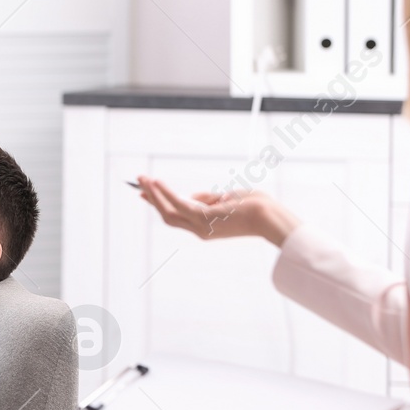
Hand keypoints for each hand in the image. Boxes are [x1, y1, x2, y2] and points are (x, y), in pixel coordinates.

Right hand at [134, 176, 300, 245]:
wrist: (270, 217)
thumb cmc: (256, 207)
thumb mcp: (229, 200)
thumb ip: (210, 199)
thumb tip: (193, 196)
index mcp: (207, 228)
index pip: (179, 217)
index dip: (162, 205)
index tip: (148, 194)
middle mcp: (200, 230)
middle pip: (168, 215)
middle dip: (153, 200)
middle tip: (138, 185)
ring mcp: (201, 226)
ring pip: (169, 211)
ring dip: (154, 194)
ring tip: (142, 180)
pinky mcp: (204, 218)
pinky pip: (178, 203)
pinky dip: (165, 193)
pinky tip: (156, 182)